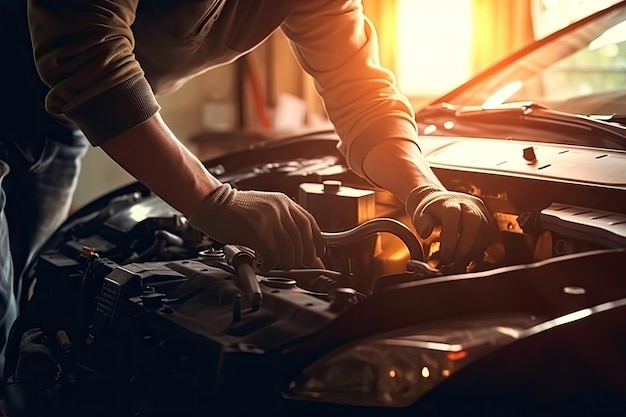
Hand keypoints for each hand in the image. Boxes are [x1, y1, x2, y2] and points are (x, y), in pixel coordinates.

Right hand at [188, 183, 323, 271]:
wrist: (210, 202)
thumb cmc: (233, 210)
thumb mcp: (263, 210)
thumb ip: (281, 224)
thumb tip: (297, 246)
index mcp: (283, 202)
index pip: (309, 223)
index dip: (316, 241)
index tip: (318, 253)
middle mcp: (279, 207)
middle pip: (301, 239)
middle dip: (302, 257)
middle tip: (297, 266)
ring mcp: (269, 218)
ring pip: (288, 249)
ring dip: (286, 262)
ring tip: (278, 266)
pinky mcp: (257, 230)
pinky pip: (272, 254)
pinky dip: (271, 264)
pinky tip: (265, 265)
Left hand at [405, 185, 494, 269]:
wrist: (440, 202)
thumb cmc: (429, 212)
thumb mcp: (419, 216)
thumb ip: (421, 223)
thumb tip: (425, 232)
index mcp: (450, 202)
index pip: (452, 216)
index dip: (449, 239)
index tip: (444, 256)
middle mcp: (469, 203)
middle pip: (474, 221)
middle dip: (464, 246)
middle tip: (453, 261)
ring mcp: (482, 211)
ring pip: (485, 230)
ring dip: (472, 251)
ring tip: (458, 262)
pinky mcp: (489, 221)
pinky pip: (490, 237)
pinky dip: (480, 250)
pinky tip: (467, 257)